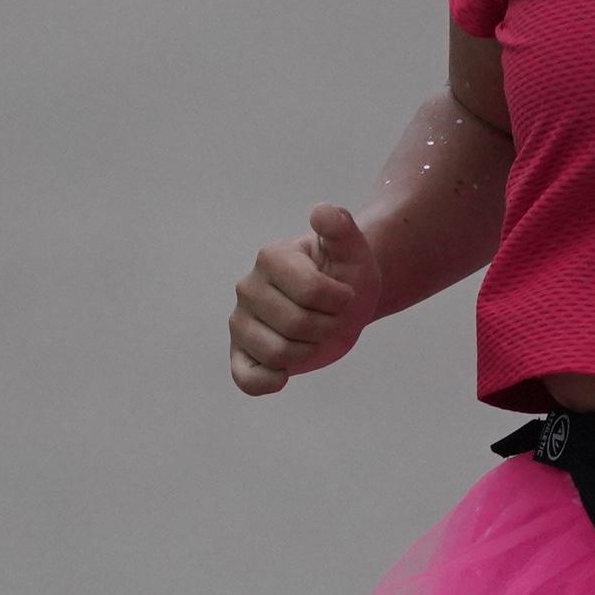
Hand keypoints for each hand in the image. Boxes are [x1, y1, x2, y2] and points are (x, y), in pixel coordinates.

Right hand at [229, 204, 376, 395]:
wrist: (341, 304)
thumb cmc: (346, 275)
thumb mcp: (353, 249)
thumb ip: (341, 226)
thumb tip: (322, 212)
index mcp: (270, 257)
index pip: (312, 292)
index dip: (340, 301)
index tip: (344, 295)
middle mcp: (247, 288)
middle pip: (296, 324)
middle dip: (328, 327)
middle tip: (332, 318)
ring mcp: (240, 322)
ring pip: (278, 354)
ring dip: (310, 351)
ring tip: (314, 336)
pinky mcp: (241, 354)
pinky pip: (247, 379)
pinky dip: (270, 381)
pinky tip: (286, 373)